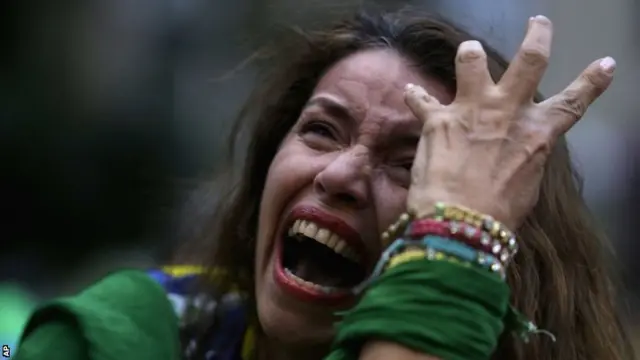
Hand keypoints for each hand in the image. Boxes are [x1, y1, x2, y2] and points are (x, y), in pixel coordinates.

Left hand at [404, 15, 614, 228]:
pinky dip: (416, 96)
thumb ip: (524, 157)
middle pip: (530, 61)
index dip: (592, 82)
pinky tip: (410, 92)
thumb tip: (519, 150)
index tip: (606, 64)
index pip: (572, 102)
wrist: (460, 222)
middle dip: (538, 36)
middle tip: (539, 23)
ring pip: (473, 61)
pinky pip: (422, 99)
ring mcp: (471, 110)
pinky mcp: (438, 118)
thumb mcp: (525, 185)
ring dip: (471, 54)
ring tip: (470, 51)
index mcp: (536, 134)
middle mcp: (507, 112)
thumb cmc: (498, 214)